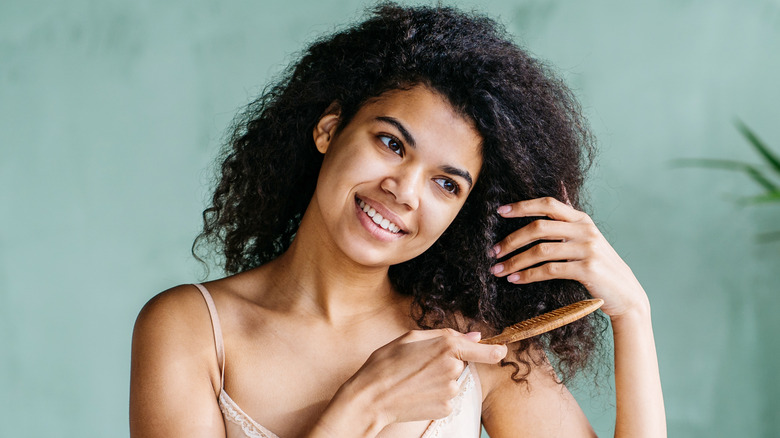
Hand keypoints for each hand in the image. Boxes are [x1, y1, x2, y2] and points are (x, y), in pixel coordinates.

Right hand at [338, 329, 505, 427]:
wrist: (371, 398)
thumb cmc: (385, 364)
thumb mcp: (410, 338)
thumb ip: (445, 335)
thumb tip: (474, 337)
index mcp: (446, 346)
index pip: (483, 350)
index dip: (494, 351)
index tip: (502, 351)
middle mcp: (453, 368)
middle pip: (460, 363)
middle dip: (445, 362)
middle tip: (419, 364)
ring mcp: (450, 391)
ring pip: (452, 381)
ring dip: (439, 379)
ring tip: (413, 379)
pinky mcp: (445, 408)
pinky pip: (445, 398)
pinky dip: (434, 395)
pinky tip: (416, 393)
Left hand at [490, 197, 647, 317]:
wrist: (626, 295)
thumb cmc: (600, 268)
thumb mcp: (586, 241)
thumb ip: (567, 225)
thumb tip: (548, 202)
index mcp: (582, 219)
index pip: (548, 204)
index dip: (522, 206)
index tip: (500, 211)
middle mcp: (585, 230)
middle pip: (539, 227)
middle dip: (511, 239)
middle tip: (494, 251)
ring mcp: (587, 249)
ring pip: (541, 250)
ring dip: (515, 261)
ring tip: (499, 269)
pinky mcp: (587, 269)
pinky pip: (549, 270)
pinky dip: (528, 275)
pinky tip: (515, 280)